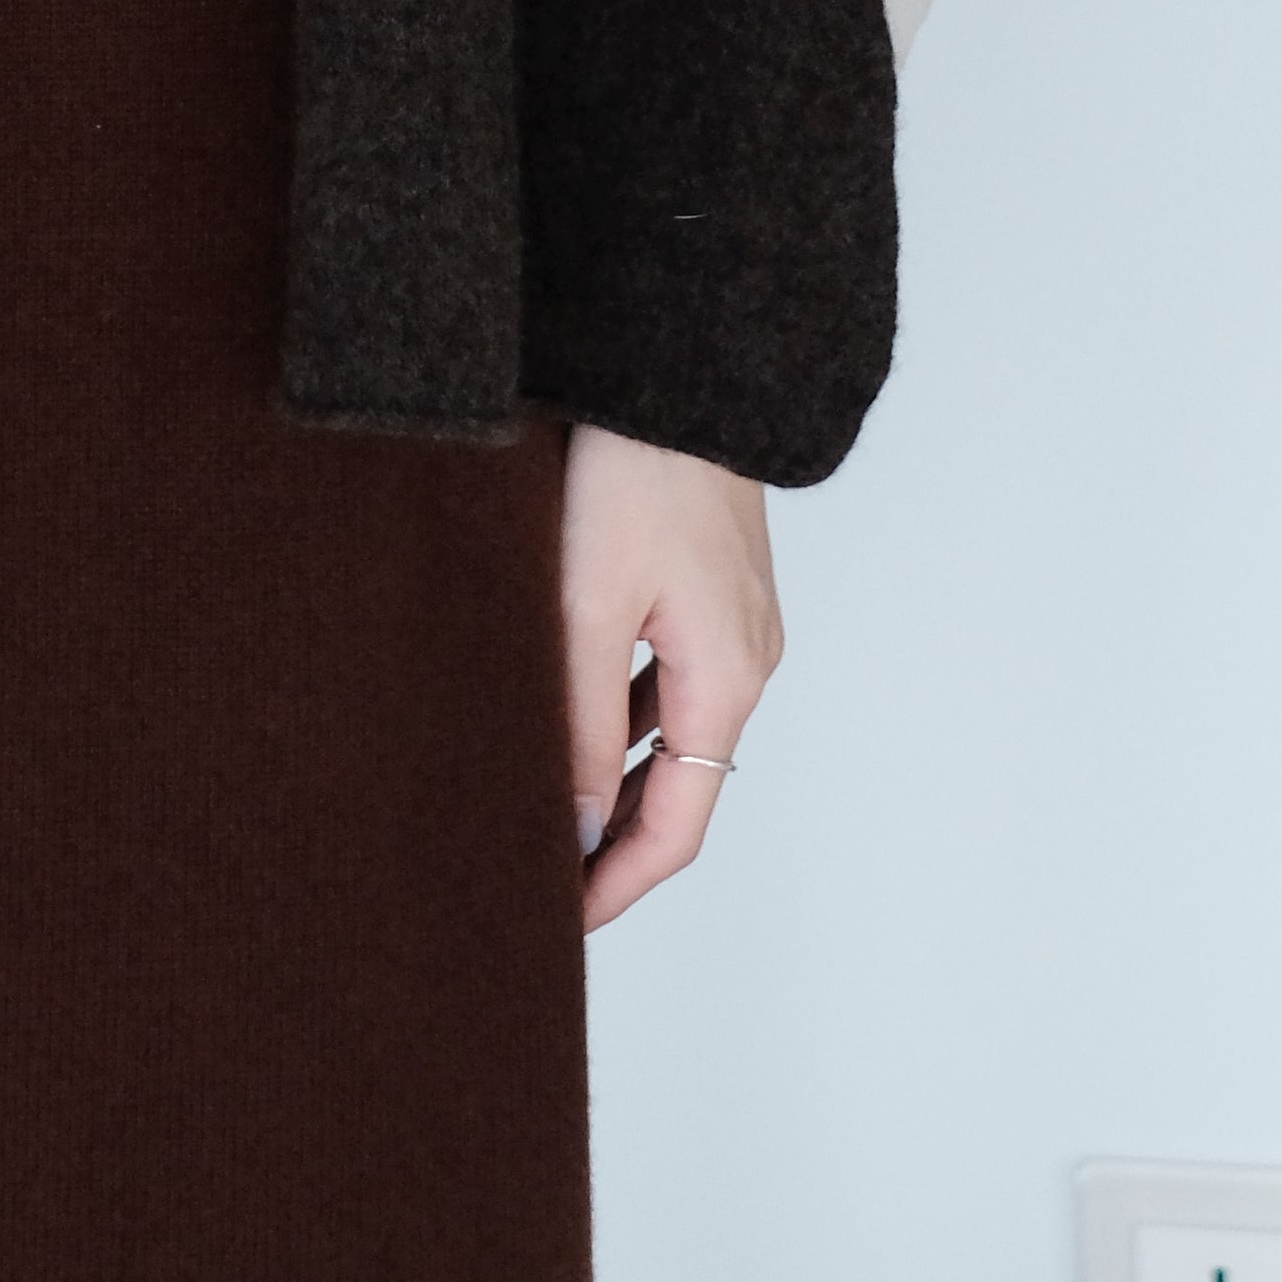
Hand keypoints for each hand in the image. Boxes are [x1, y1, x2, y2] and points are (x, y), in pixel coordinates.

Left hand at [561, 426, 782, 933]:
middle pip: (680, 788)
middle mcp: (746, 662)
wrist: (677, 363)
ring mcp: (736, 622)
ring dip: (613, 776)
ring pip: (672, 734)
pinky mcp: (714, 584)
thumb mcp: (590, 606)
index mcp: (726, 681)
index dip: (617, 883)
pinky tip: (566, 708)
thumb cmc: (635, 472)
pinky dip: (623, 715)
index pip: (677, 828)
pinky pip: (671, 679)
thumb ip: (579, 724)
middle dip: (612, 839)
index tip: (556, 919)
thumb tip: (572, 829)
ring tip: (537, 800)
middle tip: (534, 869)